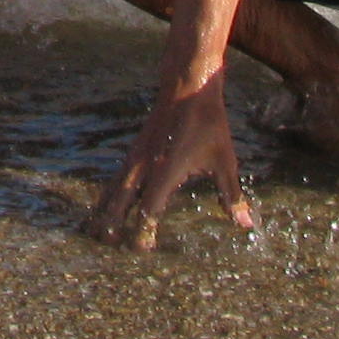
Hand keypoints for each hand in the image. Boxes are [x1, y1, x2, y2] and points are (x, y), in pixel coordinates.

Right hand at [90, 82, 252, 249]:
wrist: (187, 88)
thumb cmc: (208, 125)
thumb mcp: (225, 161)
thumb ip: (231, 196)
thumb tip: (246, 225)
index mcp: (166, 171)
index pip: (149, 209)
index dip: (143, 230)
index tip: (140, 250)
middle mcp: (145, 165)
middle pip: (122, 200)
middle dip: (112, 223)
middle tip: (105, 244)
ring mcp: (136, 156)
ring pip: (114, 188)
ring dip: (104, 209)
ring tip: (92, 229)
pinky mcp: (135, 150)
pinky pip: (117, 176)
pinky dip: (108, 193)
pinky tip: (104, 202)